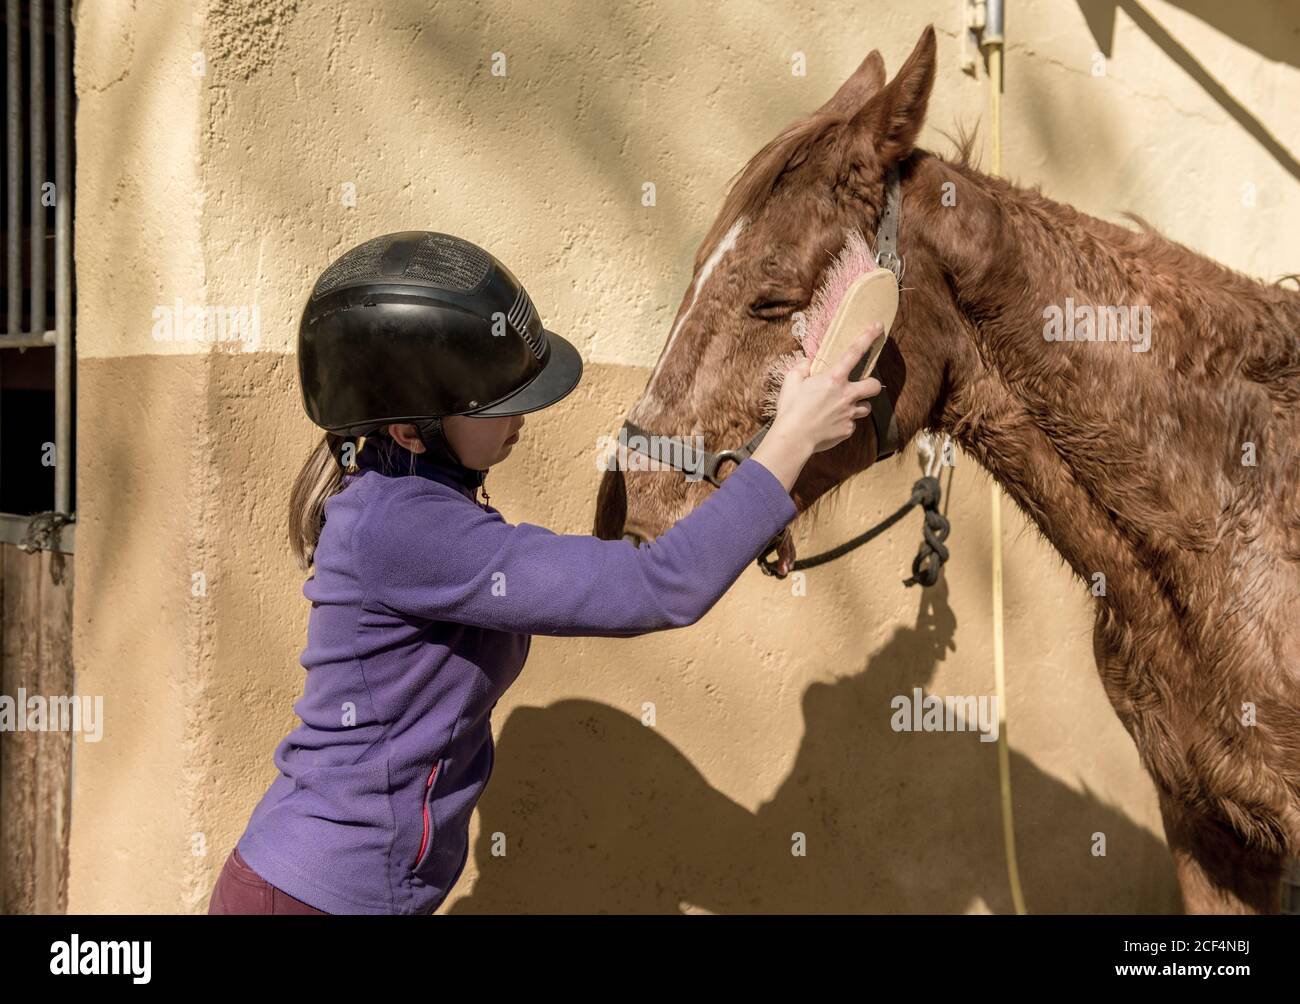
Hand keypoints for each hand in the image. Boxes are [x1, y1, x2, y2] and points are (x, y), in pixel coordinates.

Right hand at [749, 325, 884, 491]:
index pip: (855, 352)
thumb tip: (807, 363)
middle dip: (871, 384)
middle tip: (862, 386)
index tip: (878, 326)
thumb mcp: (790, 382)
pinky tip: (831, 424)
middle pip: (873, 385)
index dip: (868, 337)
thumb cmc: (791, 409)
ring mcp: (849, 414)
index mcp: (833, 379)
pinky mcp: (847, 430)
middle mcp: (846, 395)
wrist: (794, 439)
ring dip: (858, 405)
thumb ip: (800, 368)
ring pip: (866, 407)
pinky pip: (851, 424)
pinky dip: (844, 423)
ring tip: (843, 408)